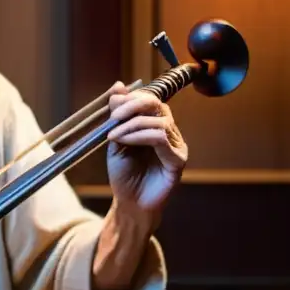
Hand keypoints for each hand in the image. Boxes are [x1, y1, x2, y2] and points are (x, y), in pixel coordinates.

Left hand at [104, 82, 187, 213]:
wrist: (129, 204)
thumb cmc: (124, 174)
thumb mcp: (115, 140)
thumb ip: (118, 116)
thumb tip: (118, 85)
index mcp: (155, 125)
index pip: (149, 100)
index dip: (131, 98)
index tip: (111, 106)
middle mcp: (169, 132)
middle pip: (157, 104)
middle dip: (132, 105)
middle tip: (113, 117)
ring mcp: (176, 145)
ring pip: (158, 121)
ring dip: (131, 125)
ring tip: (113, 136)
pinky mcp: (178, 160)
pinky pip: (160, 137)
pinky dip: (138, 135)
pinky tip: (123, 142)